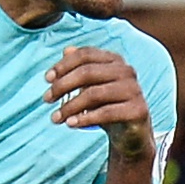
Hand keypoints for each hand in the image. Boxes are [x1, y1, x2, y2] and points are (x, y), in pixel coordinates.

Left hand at [46, 48, 153, 164]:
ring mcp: (134, 90)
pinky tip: (71, 124)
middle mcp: (126, 71)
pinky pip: (106, 113)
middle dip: (62, 86)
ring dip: (70, 106)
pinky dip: (85, 119)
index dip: (63, 65)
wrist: (131, 133)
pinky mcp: (137, 110)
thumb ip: (80, 68)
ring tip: (55, 118)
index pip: (85, 55)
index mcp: (114, 60)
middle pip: (87, 72)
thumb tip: (66, 50)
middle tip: (46, 99)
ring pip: (94, 94)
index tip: (47, 79)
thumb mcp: (91, 86)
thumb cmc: (107, 105)